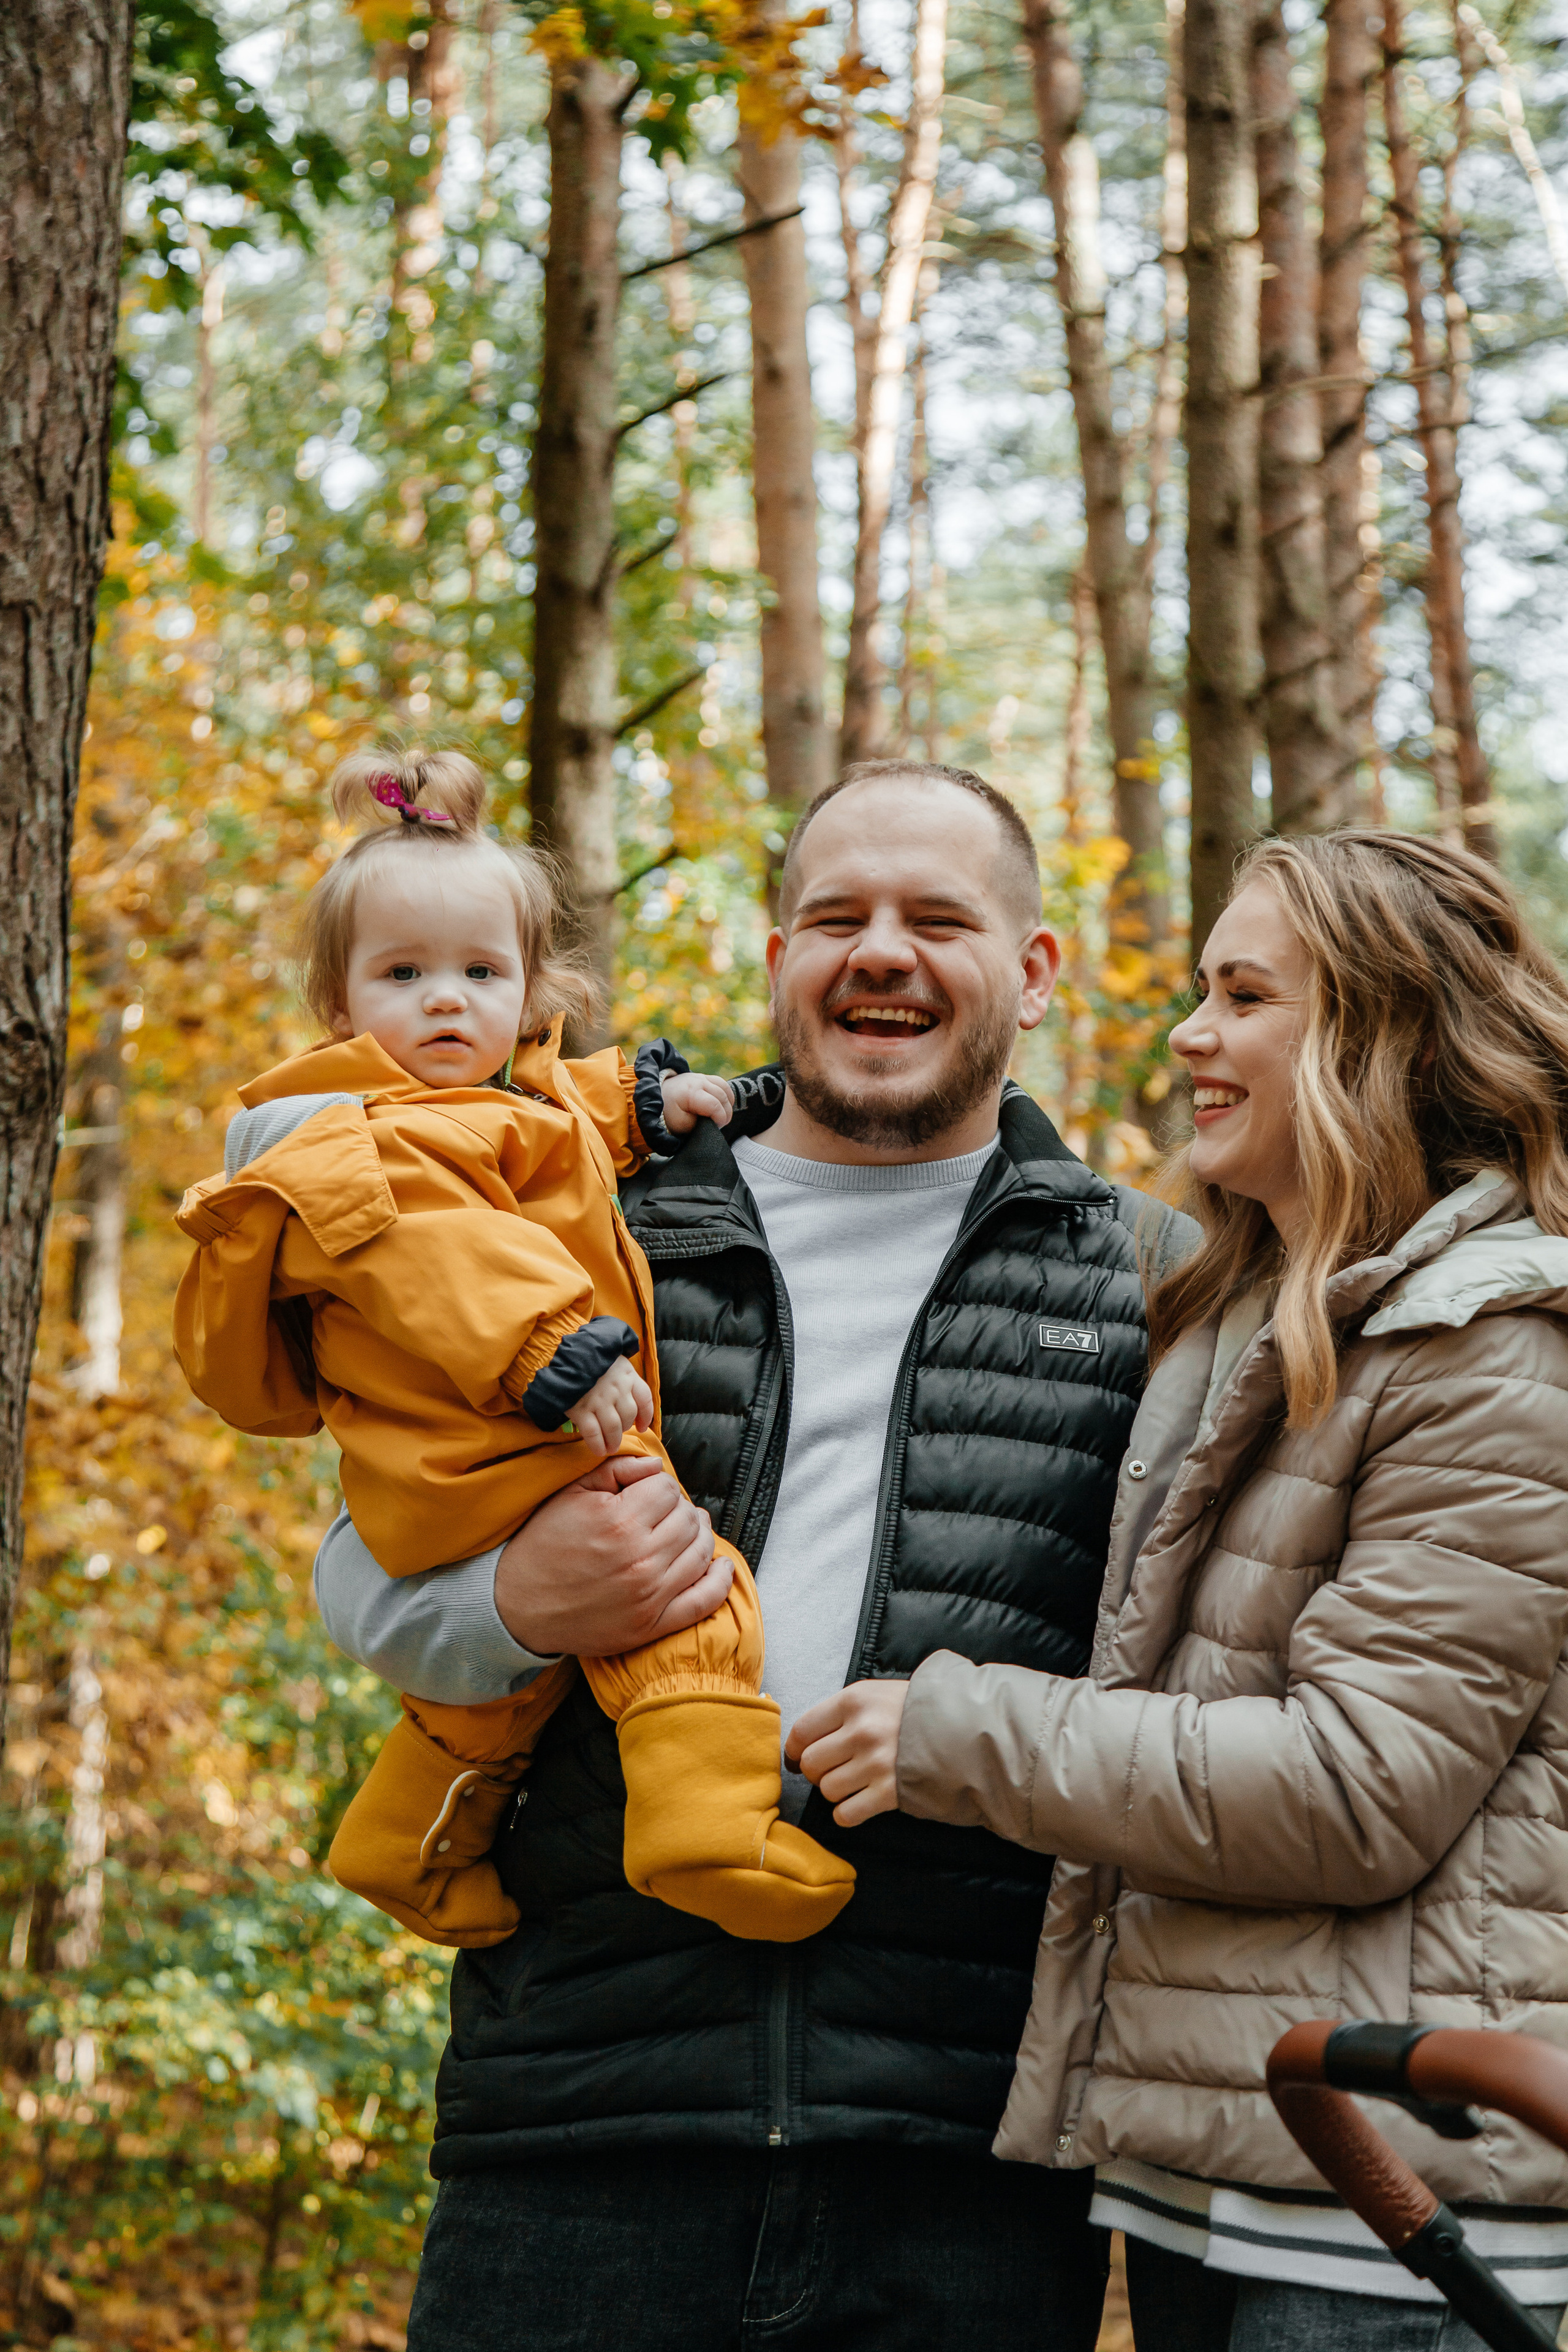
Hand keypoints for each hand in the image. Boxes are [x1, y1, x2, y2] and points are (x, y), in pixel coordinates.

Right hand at [493, 1454, 728, 1657]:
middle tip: (662, 1515)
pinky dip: (720, 1581)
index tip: (645, 1495)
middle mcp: (639, 1558)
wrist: (518, 1605)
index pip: (667, 1488)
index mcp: (619, 1521)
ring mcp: (649, 1595)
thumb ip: (617, 1472)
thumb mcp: (571, 1495)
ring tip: (685, 1533)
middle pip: (689, 1518)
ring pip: (701, 1551)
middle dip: (679, 1510)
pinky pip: (704, 1600)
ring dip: (699, 1537)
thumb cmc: (544, 1545)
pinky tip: (722, 1566)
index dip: (658, 1487)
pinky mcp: (653, 1624)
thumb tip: (658, 1467)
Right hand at [566, 1358, 653, 1456]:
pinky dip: (597, 1444)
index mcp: (627, 1374)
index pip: (645, 1399)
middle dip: (625, 1430)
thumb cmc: (589, 1360)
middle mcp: (616, 1388)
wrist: (561, 1355)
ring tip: (610, 1448)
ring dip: (613, 1441)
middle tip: (618, 1436)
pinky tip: (599, 1450)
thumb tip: (632, 1403)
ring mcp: (599, 1399)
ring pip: (613, 1427)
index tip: (642, 1428)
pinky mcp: (581, 1409)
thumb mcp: (612, 1362)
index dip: (646, 1416)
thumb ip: (624, 1378)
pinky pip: (593, 1433)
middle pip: (628, 1416)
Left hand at [660, 1070, 734, 1135]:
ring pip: (724, 1088)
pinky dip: (726, 1094)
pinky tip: (723, 1105)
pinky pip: (721, 1083)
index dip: (720, 1119)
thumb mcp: (680, 1124)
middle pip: (722, 1096)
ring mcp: (701, 1077)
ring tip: (722, 1115)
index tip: (717, 1127)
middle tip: (719, 1125)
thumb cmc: (667, 1112)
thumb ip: (697, 1125)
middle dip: (725, 1113)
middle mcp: (697, 1081)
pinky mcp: (702, 1076)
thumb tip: (711, 1122)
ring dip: (727, 1103)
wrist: (656, 1097)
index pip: (715, 1105)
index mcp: (690, 1093)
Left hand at [785, 1680, 908, 1827]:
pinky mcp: (889, 1793)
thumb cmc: (917, 1709)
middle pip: (810, 1763)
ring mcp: (875, 1764)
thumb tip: (806, 1737)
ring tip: (852, 1783)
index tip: (797, 1756)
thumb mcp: (877, 1693)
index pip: (802, 1730)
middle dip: (816, 1771)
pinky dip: (846, 1814)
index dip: (794, 1749)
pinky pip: (846, 1814)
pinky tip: (859, 1803)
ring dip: (835, 1791)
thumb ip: (843, 1710)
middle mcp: (861, 1731)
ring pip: (827, 1789)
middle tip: (832, 1769)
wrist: (966, 1728)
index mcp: (854, 1701)